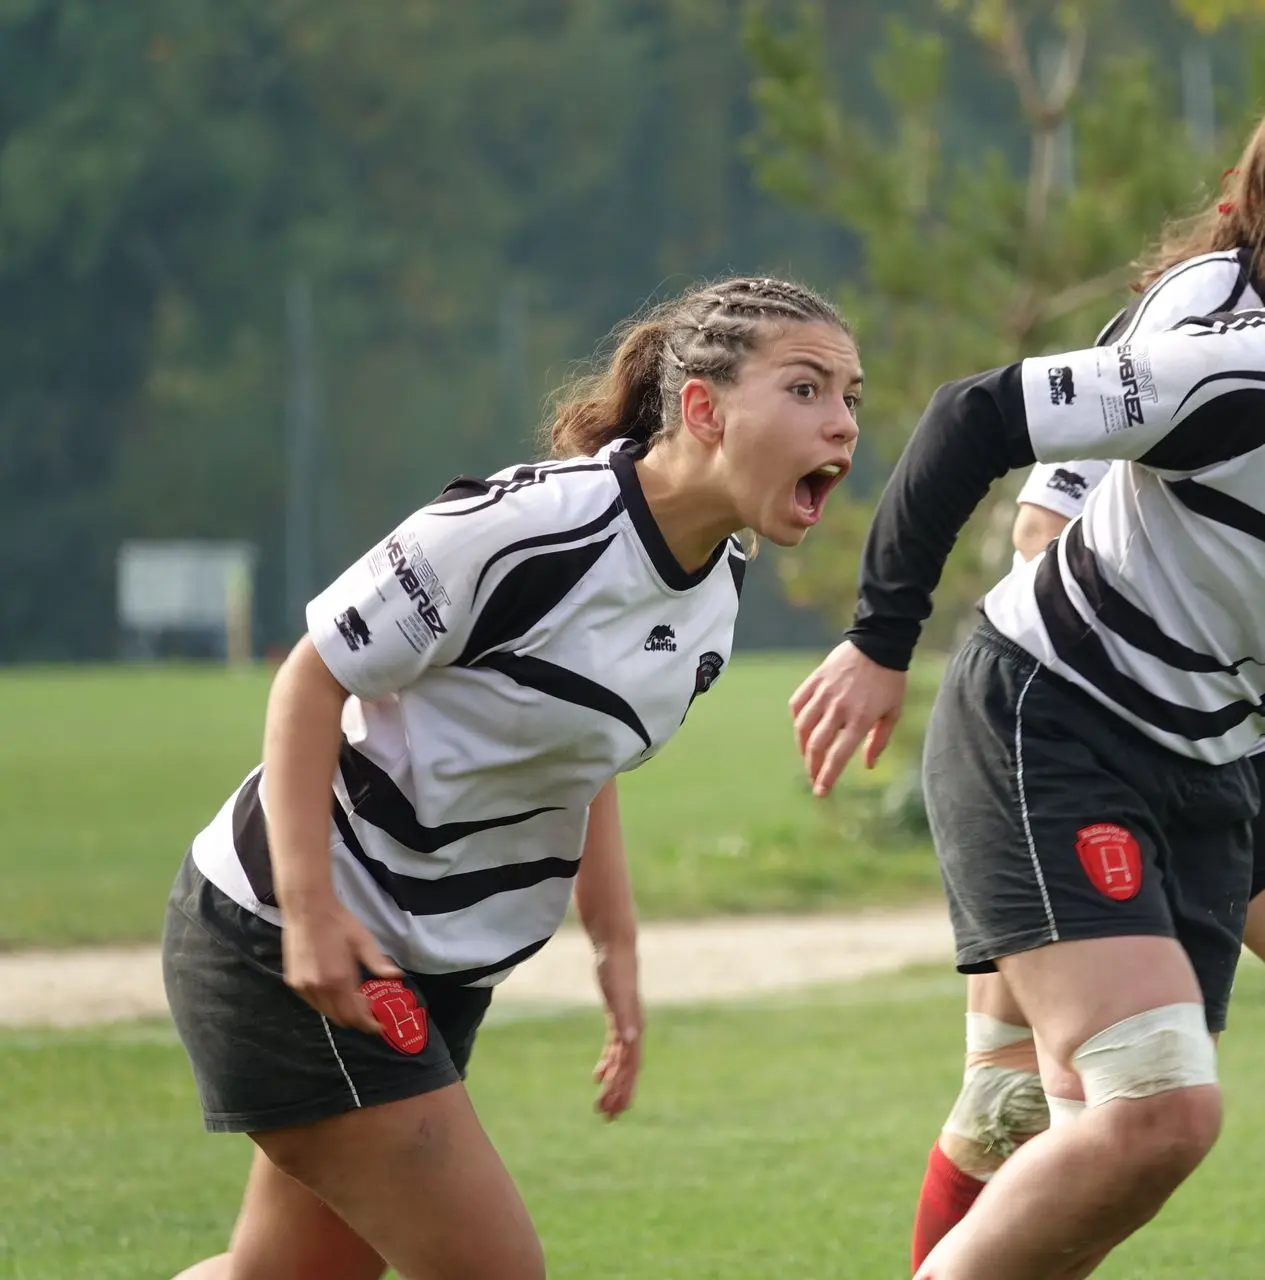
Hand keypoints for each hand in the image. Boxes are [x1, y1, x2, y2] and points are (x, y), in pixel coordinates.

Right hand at [282, 898, 402, 1035]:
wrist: (307, 909)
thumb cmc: (338, 921)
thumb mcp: (363, 940)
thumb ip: (378, 962)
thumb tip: (396, 976)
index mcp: (338, 979)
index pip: (354, 1016)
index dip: (368, 1025)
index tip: (379, 1026)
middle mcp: (319, 988)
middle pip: (340, 1018)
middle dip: (356, 1019)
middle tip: (369, 1010)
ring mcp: (303, 987)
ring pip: (326, 1012)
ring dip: (341, 1011)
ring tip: (354, 999)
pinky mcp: (293, 982)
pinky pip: (314, 1002)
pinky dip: (326, 1002)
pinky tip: (335, 989)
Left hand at [592, 940, 642, 1120]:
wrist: (615, 947)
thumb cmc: (616, 969)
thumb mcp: (618, 994)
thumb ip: (625, 1017)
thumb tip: (631, 1041)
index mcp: (634, 1028)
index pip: (631, 1067)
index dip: (623, 1088)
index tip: (613, 1109)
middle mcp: (633, 1030)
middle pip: (628, 1069)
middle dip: (619, 1094)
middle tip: (606, 1117)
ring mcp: (626, 1024)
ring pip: (621, 1062)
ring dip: (613, 1083)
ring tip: (602, 1104)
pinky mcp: (616, 1017)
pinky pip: (614, 1049)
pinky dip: (607, 1064)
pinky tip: (598, 1076)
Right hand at [790, 640, 907, 796]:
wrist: (879, 643)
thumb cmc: (890, 680)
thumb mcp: (893, 712)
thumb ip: (880, 741)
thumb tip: (867, 765)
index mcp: (861, 719)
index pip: (838, 756)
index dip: (827, 777)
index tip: (821, 791)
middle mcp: (839, 708)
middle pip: (816, 746)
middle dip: (812, 767)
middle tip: (814, 778)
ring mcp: (825, 693)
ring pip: (802, 727)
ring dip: (802, 746)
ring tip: (808, 755)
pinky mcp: (816, 679)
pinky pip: (798, 704)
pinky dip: (797, 718)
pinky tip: (802, 727)